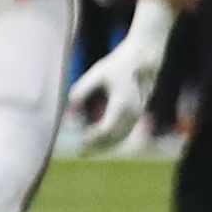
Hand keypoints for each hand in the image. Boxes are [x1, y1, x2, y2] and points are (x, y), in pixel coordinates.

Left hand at [66, 0, 175, 151]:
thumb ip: (80, 92)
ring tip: (86, 150)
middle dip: (97, 147)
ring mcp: (137, 115)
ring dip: (104, 146)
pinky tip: (97, 140)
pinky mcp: (138, 114)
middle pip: (114, 138)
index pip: (106, 130)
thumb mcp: (95, 75)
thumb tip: (68, 110)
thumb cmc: (117, 65)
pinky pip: (125, 133)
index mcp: (122, 104)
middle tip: (79, 153)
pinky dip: (112, 139)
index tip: (79, 142)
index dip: (92, 139)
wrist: (143, 59)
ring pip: (120, 138)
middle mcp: (132, 113)